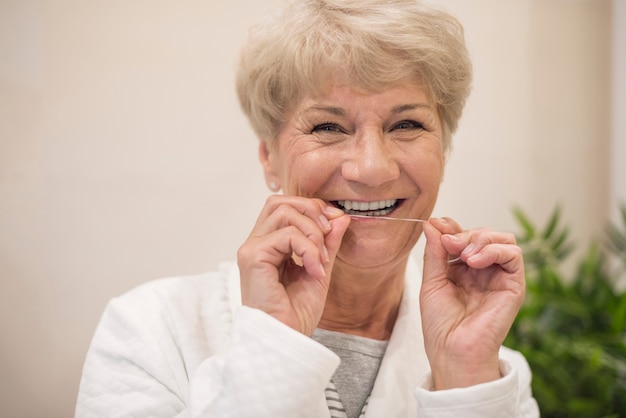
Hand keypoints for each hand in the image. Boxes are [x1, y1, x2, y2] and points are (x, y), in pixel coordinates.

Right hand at [237, 195, 350, 335]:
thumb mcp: (320, 270)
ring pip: (283, 212)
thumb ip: (327, 243)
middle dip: (311, 210)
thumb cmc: (296, 313)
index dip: (312, 208)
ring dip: (312, 232)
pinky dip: (308, 249)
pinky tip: (315, 271)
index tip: (335, 225)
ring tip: (321, 260)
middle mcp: (256, 243)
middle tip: (328, 235)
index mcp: (269, 245)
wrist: (286, 339)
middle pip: (280, 202)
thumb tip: (340, 217)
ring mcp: (251, 249)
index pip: (285, 206)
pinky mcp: (252, 257)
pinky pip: (287, 235)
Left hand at [420, 217, 525, 388]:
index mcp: (463, 268)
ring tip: (463, 253)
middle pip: (483, 234)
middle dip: (464, 233)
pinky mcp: (514, 285)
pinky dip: (494, 249)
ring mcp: (499, 277)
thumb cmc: (441, 324)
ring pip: (502, 239)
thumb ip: (435, 252)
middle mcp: (483, 270)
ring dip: (480, 238)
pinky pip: (513, 254)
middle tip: (448, 243)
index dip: (452, 227)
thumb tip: (432, 223)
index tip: (436, 224)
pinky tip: (475, 260)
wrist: (451, 350)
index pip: (464, 236)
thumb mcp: (432, 281)